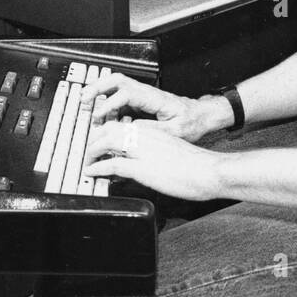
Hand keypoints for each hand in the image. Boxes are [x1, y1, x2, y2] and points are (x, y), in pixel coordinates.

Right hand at [82, 73, 228, 142]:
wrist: (201, 115)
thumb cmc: (191, 122)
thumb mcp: (175, 130)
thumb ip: (153, 129)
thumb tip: (130, 130)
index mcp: (154, 98)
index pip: (127, 93)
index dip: (111, 103)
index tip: (100, 115)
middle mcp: (147, 92)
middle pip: (118, 80)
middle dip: (98, 87)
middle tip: (83, 98)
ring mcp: (143, 95)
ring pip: (117, 84)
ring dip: (99, 89)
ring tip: (84, 100)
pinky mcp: (141, 101)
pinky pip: (120, 94)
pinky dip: (106, 98)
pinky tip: (99, 110)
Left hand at [84, 119, 227, 200]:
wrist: (210, 170)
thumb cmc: (196, 165)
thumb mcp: (171, 150)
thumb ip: (155, 151)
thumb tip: (142, 161)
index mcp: (153, 130)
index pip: (121, 124)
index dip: (105, 131)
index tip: (97, 140)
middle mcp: (145, 136)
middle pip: (110, 129)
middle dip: (94, 139)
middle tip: (87, 149)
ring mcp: (142, 151)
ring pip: (107, 141)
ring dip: (92, 150)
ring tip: (86, 160)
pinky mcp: (143, 168)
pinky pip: (112, 164)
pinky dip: (98, 167)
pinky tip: (92, 172)